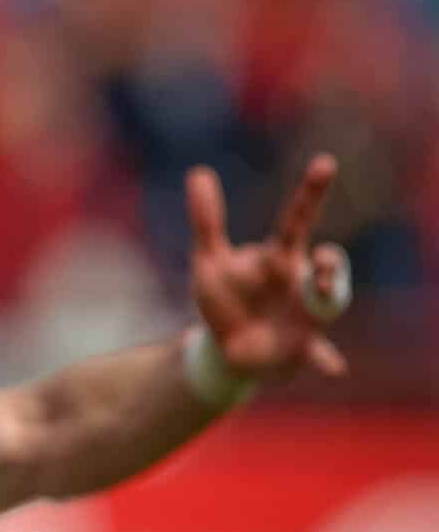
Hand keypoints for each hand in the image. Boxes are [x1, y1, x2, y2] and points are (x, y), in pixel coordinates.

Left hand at [188, 155, 349, 379]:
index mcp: (279, 257)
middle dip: (329, 261)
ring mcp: (306, 314)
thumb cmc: (226, 299)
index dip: (310, 192)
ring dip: (331, 295)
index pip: (296, 220)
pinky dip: (326, 359)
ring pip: (332, 300)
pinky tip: (334, 368)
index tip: (324, 162)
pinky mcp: (301, 346)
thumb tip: (197, 172)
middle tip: (318, 259)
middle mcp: (301, 282)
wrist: (228, 348)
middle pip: (328, 263)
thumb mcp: (209, 261)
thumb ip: (207, 221)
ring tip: (325, 288)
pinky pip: (319, 353)